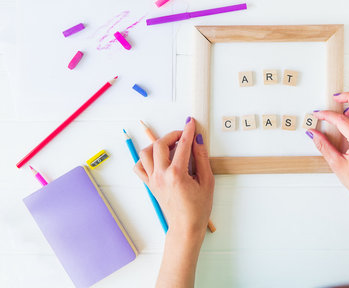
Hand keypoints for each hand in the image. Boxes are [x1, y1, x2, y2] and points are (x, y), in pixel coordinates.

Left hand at [134, 117, 213, 237]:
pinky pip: (139, 167)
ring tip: (170, 147)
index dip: (188, 131)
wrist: (186, 227)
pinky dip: (146, 159)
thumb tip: (198, 141)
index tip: (191, 123)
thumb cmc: (198, 208)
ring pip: (145, 153)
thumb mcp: (207, 181)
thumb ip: (202, 158)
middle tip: (183, 135)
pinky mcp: (150, 185)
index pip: (182, 145)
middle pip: (160, 145)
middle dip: (172, 135)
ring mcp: (153, 180)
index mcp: (177, 174)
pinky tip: (158, 159)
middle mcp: (161, 175)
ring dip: (157, 145)